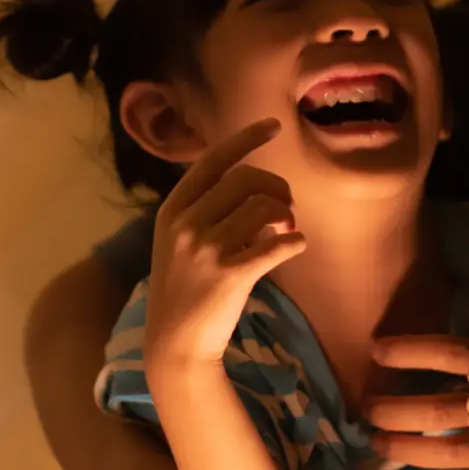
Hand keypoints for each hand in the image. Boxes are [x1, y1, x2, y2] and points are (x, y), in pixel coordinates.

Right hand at [144, 119, 306, 371]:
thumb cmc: (188, 288)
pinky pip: (277, 244)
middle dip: (277, 187)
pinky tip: (295, 246)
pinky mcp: (229, 276)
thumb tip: (268, 193)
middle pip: (246, 178)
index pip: (213, 160)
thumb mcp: (184, 242)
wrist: (176, 343)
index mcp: (173, 210)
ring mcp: (205, 250)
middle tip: (285, 209)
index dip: (246, 138)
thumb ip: (214, 212)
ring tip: (285, 231)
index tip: (274, 126)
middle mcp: (185, 224)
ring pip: (265, 207)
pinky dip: (295, 241)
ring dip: (286, 215)